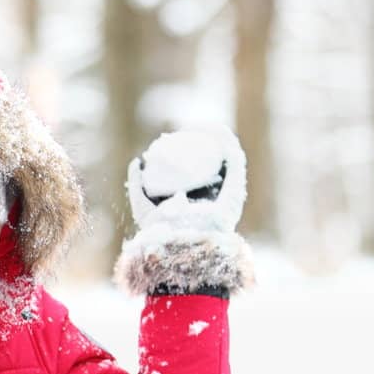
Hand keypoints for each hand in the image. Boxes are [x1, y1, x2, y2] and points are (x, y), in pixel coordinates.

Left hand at [127, 125, 245, 237]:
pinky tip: (214, 131)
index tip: (173, 138)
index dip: (191, 150)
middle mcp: (217, 199)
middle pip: (213, 162)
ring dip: (216, 137)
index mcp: (200, 203)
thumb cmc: (159, 233)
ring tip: (199, 127)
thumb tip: (138, 160)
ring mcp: (229, 196)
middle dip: (202, 141)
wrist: (175, 246)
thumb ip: (137, 186)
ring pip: (226, 157)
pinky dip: (227, 142)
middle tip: (184, 131)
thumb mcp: (143, 207)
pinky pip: (235, 161)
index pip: (199, 170)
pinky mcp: (236, 193)